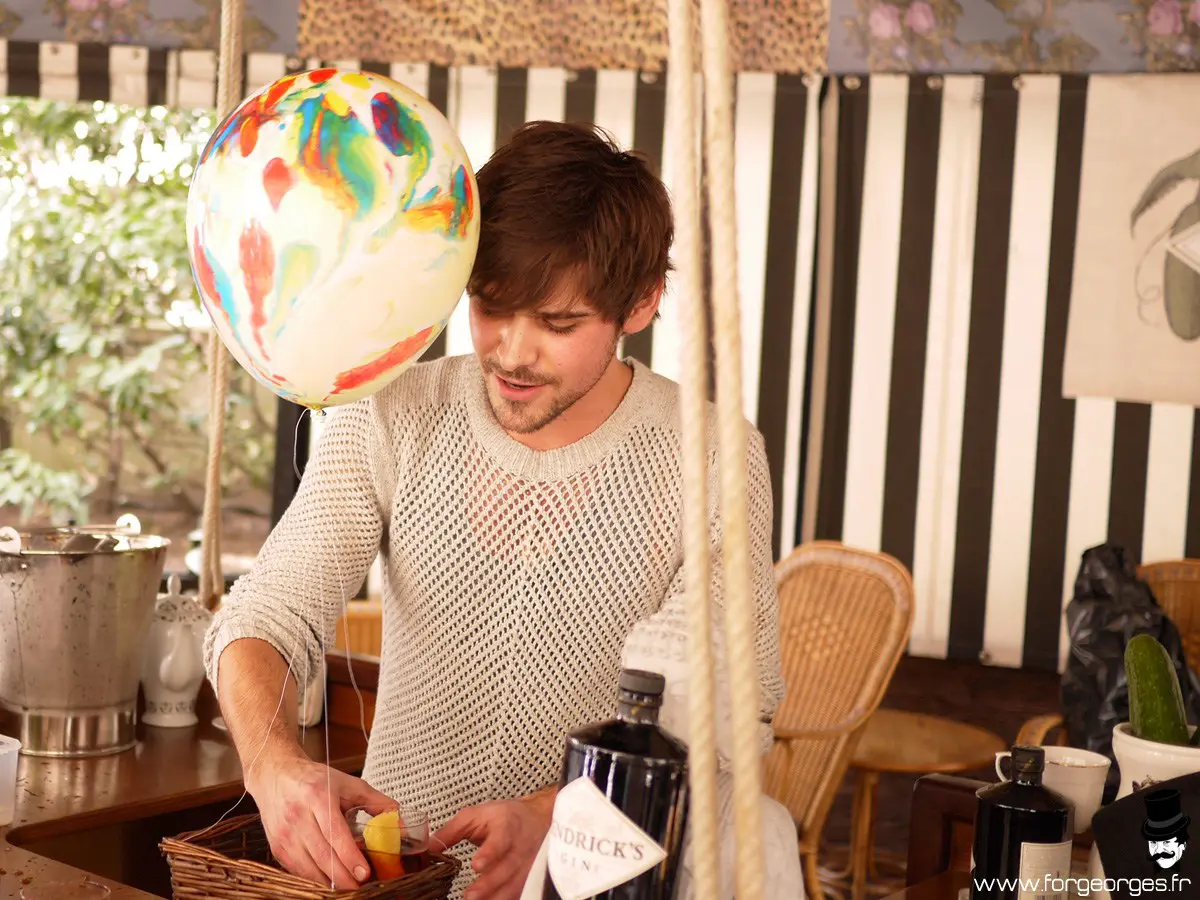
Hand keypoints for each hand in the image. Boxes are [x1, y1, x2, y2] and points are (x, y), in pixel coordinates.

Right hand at [246, 753, 396, 888]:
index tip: (365, 873)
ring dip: (331, 882)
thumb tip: (402, 824)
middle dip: (345, 877)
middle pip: (323, 856)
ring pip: (309, 868)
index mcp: (318, 796)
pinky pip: (299, 871)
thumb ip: (378, 803)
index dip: (350, 857)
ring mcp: (285, 834)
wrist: (276, 775)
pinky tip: (331, 879)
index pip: (335, 833)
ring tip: (350, 884)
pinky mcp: (277, 848)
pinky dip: (316, 879)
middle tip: (362, 885)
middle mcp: (298, 816)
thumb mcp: (349, 784)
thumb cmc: (315, 780)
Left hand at [432, 787, 556, 899]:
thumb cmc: (503, 817)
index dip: (490, 853)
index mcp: (506, 826)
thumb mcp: (476, 815)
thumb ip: (451, 831)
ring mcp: (528, 864)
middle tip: (470, 895)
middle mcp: (520, 846)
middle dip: (489, 884)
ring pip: (515, 884)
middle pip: (507, 868)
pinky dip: (506, 899)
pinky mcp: (529, 877)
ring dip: (497, 896)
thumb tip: (428, 848)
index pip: (500, 840)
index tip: (477, 865)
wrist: (537, 818)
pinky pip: (519, 892)